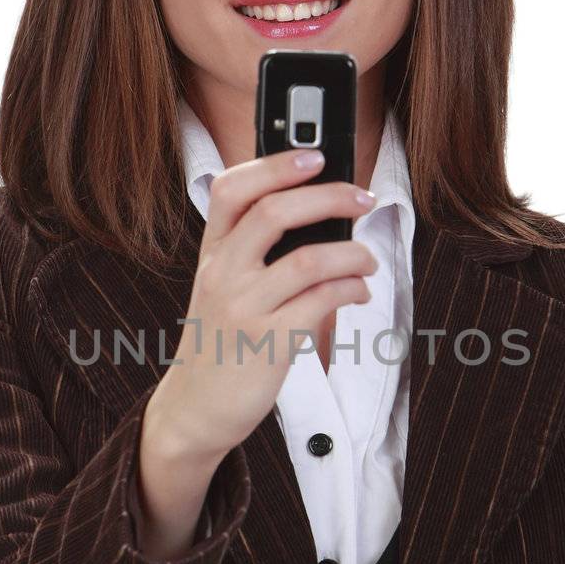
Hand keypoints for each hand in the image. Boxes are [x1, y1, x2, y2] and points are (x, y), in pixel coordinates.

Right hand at [149, 148, 378, 463]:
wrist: (196, 407)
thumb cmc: (221, 340)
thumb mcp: (223, 286)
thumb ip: (255, 250)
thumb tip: (321, 215)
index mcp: (212, 252)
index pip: (231, 189)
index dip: (275, 164)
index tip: (315, 156)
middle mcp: (223, 274)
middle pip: (275, 212)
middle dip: (330, 197)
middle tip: (363, 199)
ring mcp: (244, 308)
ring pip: (309, 260)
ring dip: (353, 254)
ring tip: (367, 260)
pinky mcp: (268, 343)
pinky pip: (321, 302)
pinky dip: (351, 289)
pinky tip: (358, 292)